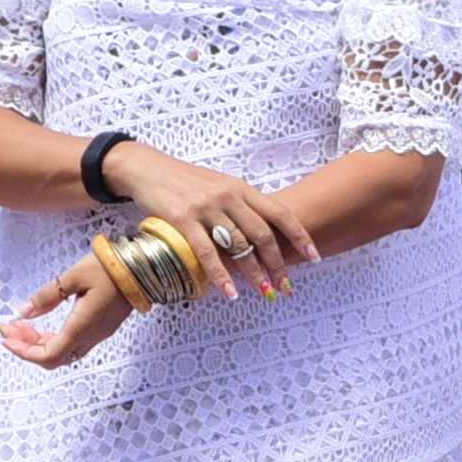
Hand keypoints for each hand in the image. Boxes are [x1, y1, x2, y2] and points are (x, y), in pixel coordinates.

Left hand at [0, 255, 136, 368]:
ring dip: (39, 344)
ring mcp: (98, 334)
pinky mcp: (102, 328)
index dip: (24, 352)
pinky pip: (73, 344)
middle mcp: (91, 336)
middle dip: (27, 346)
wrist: (144, 268)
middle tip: (10, 328)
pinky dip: (53, 339)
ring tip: (23, 326)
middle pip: (54, 357)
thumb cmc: (111, 269)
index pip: (49, 355)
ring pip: (63, 352)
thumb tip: (23, 313)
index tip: (6, 337)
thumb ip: (46, 297)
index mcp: (82, 326)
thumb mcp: (73, 277)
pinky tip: (43, 325)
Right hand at [103, 140, 315, 299]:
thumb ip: (241, 205)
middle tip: (287, 287)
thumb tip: (263, 232)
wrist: (147, 168)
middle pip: (263, 235)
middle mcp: (228, 197)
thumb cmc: (186, 182)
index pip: (280, 213)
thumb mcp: (220, 186)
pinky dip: (220, 275)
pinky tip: (230, 292)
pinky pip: (207, 252)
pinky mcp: (182, 219)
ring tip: (265, 293)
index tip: (314, 257)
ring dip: (254, 274)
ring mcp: (206, 208)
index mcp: (241, 188)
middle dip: (279, 264)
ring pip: (238, 246)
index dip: (300, 235)